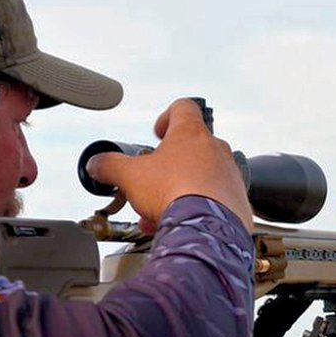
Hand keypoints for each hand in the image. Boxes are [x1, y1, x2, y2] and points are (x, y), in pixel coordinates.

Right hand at [85, 99, 253, 232]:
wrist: (208, 229)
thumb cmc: (176, 193)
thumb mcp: (129, 175)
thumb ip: (110, 165)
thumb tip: (97, 164)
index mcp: (191, 133)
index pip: (183, 108)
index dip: (166, 117)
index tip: (157, 134)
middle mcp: (216, 150)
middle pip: (191, 148)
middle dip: (169, 166)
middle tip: (152, 183)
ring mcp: (230, 174)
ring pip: (202, 177)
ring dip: (181, 189)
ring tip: (161, 211)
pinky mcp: (238, 200)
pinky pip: (215, 199)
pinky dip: (199, 208)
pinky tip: (181, 223)